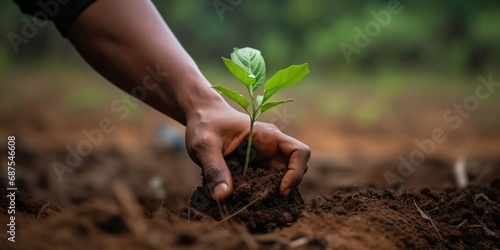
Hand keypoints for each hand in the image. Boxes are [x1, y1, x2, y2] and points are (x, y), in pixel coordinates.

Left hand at [185, 104, 309, 200]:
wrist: (201, 115)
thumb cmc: (205, 124)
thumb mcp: (204, 145)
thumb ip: (214, 169)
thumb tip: (223, 196)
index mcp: (267, 136)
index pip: (299, 151)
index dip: (297, 171)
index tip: (281, 189)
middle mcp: (270, 147)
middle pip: (295, 168)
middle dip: (287, 186)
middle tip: (267, 201)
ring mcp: (263, 157)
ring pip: (281, 177)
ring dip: (273, 191)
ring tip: (255, 202)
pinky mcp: (254, 166)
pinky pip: (266, 181)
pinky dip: (261, 192)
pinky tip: (245, 200)